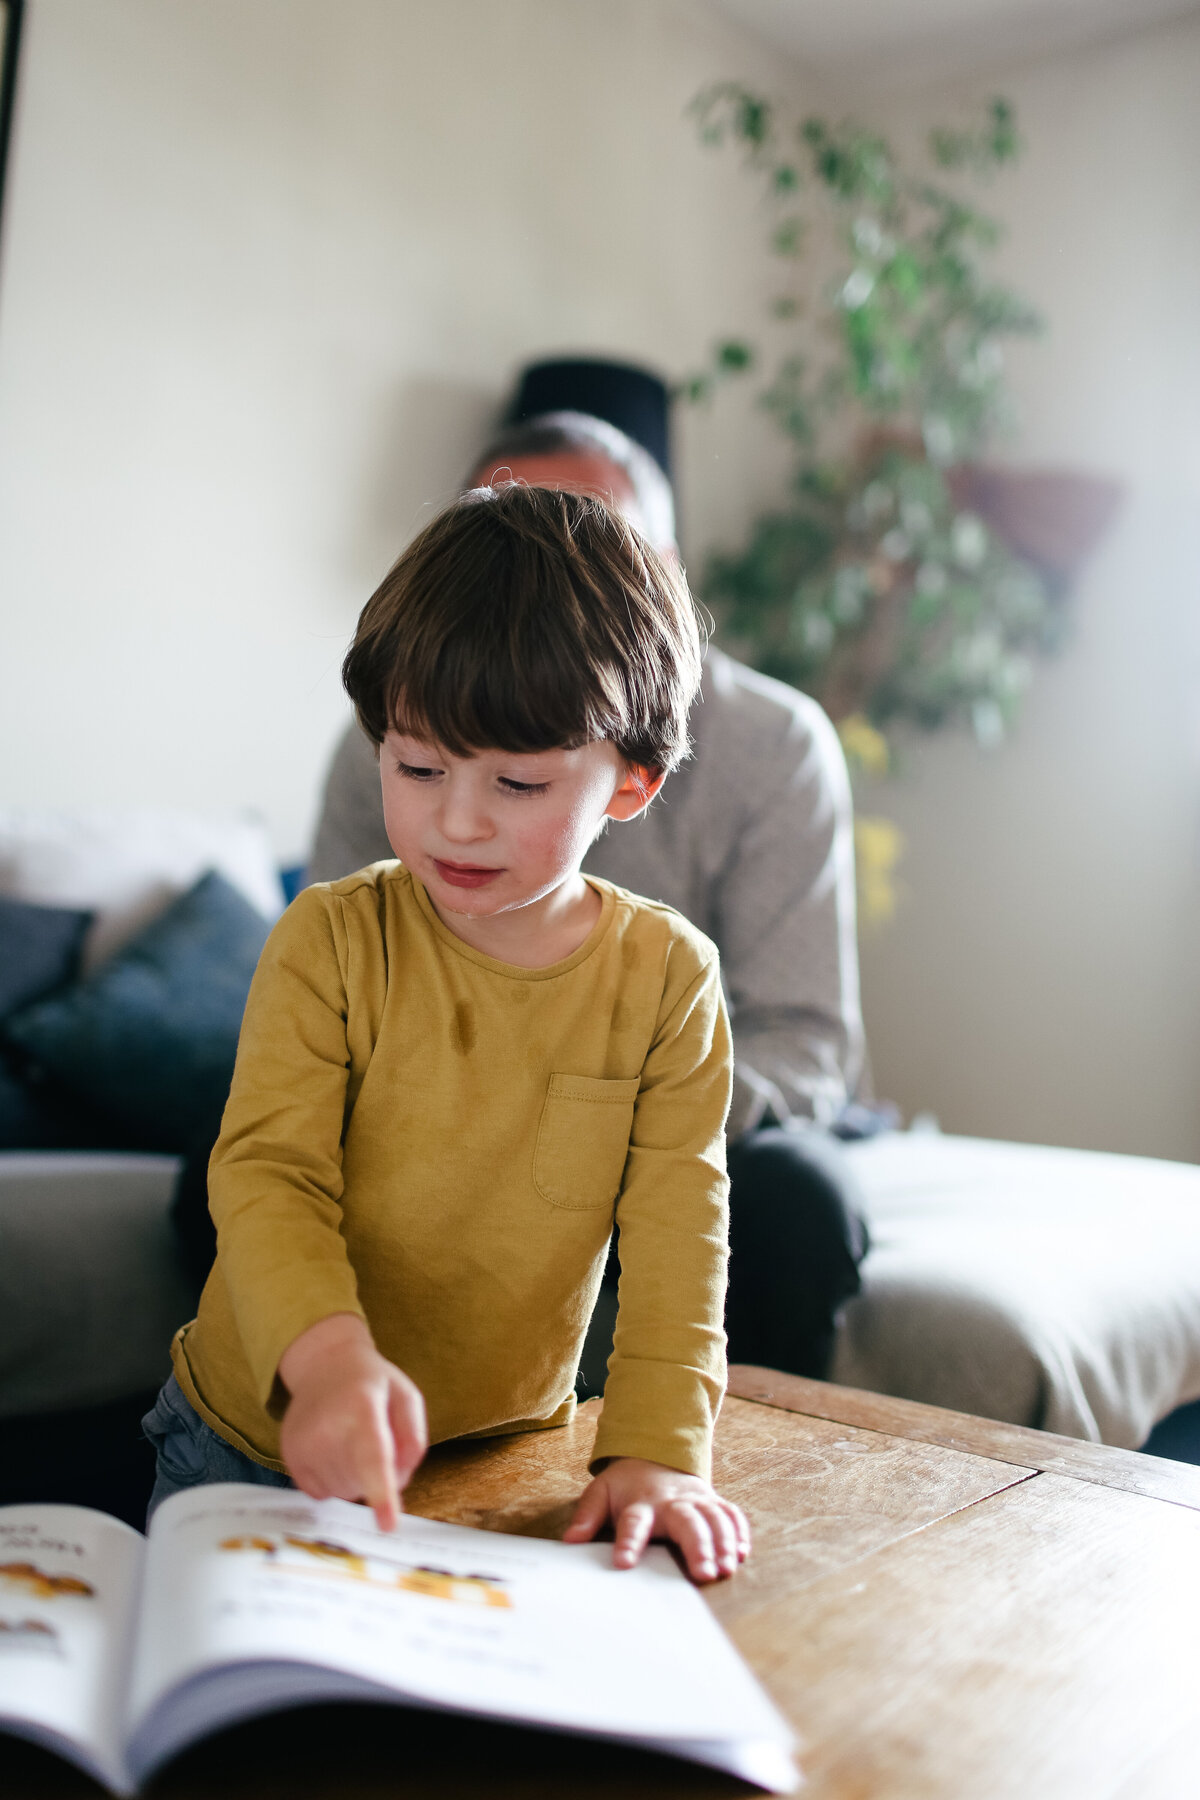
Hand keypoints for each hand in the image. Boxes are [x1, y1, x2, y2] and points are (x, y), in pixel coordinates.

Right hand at [277, 1314, 426, 1530]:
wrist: (324, 1365)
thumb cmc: (372, 1384)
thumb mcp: (406, 1397)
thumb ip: (413, 1439)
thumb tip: (398, 1482)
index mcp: (363, 1408)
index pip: (373, 1458)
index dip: (381, 1494)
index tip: (388, 1525)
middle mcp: (327, 1428)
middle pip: (362, 1483)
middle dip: (376, 1475)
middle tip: (372, 1439)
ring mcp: (304, 1444)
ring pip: (343, 1492)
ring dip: (354, 1478)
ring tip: (350, 1440)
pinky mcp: (289, 1457)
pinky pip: (321, 1493)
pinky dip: (333, 1480)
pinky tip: (333, 1450)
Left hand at [564, 1457, 750, 1582]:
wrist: (655, 1455)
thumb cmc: (627, 1484)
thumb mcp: (601, 1491)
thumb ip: (587, 1515)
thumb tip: (570, 1541)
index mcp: (641, 1502)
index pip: (633, 1522)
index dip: (628, 1542)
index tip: (624, 1563)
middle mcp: (671, 1501)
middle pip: (686, 1521)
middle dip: (697, 1546)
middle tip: (704, 1573)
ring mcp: (695, 1500)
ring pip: (714, 1518)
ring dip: (723, 1542)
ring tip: (727, 1568)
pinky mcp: (712, 1501)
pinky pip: (730, 1513)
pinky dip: (738, 1531)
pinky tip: (742, 1553)